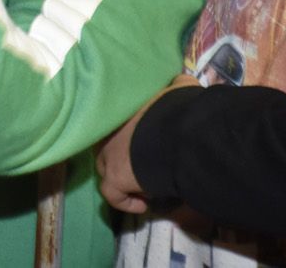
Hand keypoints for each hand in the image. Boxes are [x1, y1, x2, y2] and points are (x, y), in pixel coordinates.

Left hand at [97, 74, 198, 213]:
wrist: (181, 135)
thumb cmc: (181, 110)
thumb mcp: (180, 88)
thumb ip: (175, 85)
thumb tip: (181, 81)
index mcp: (120, 108)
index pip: (110, 118)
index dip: (123, 131)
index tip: (138, 140)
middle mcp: (107, 129)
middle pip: (104, 142)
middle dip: (121, 153)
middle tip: (142, 162)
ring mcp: (107, 152)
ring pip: (106, 167)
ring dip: (123, 176)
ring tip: (145, 183)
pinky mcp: (114, 175)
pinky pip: (112, 193)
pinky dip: (124, 200)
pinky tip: (142, 204)